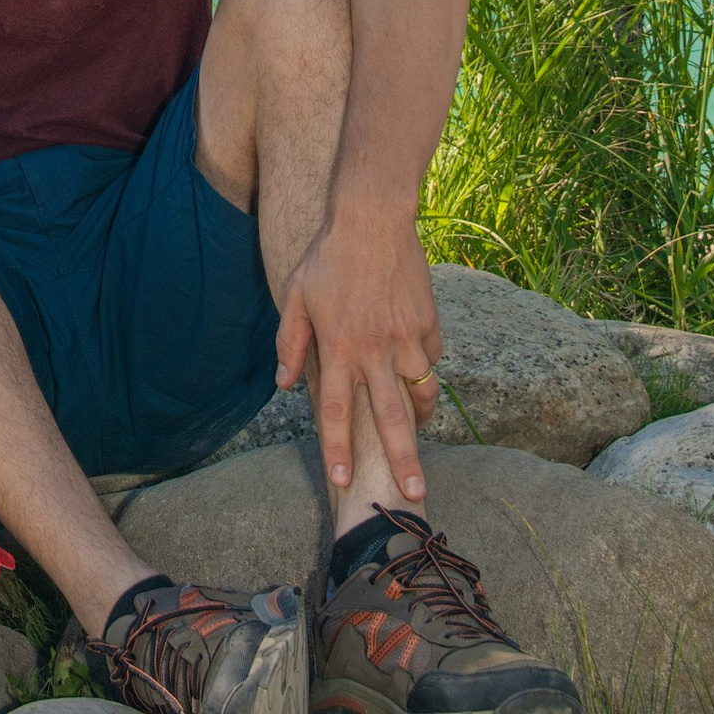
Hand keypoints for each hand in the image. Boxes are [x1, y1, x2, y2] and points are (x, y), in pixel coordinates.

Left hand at [275, 203, 441, 507]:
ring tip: (419, 434)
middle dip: (405, 462)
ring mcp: (406, 338)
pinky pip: (430, 358)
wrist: (371, 218)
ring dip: (420, 418)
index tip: (343, 481)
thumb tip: (284, 383)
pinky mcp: (428, 324)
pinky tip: (415, 365)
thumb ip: (290, 343)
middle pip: (393, 420)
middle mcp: (375, 350)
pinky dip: (424, 368)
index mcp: (339, 348)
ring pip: (421, 392)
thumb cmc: (327, 258)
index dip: (339, 449)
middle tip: (416, 496)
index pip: (338, 412)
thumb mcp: (296, 297)